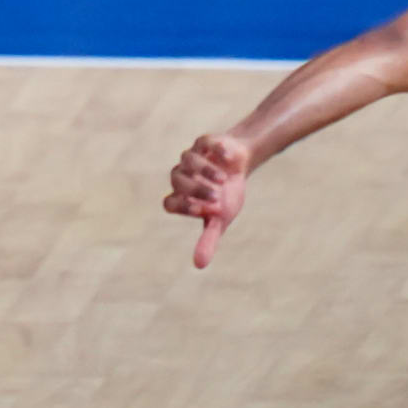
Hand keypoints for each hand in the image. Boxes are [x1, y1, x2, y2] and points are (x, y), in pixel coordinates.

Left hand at [162, 131, 254, 266]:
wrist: (237, 166)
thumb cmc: (225, 195)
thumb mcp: (220, 219)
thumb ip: (208, 239)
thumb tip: (199, 265)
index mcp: (181, 196)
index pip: (170, 203)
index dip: (182, 208)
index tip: (202, 212)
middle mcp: (182, 175)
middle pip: (177, 180)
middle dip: (196, 190)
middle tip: (217, 198)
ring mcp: (193, 156)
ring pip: (188, 160)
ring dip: (205, 171)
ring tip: (222, 181)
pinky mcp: (206, 142)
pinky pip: (204, 142)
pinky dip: (216, 151)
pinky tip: (228, 161)